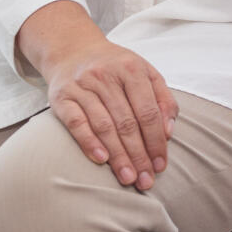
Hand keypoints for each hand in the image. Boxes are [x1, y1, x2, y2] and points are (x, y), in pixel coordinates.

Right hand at [40, 35, 180, 191]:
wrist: (74, 51)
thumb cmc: (117, 68)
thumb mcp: (145, 73)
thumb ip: (162, 99)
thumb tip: (169, 132)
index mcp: (133, 69)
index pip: (149, 111)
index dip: (156, 140)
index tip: (161, 164)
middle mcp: (107, 76)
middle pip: (127, 122)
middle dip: (139, 154)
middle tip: (146, 180)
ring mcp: (83, 86)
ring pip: (104, 126)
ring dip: (118, 155)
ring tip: (128, 178)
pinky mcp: (62, 97)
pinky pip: (76, 123)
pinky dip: (89, 142)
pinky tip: (101, 160)